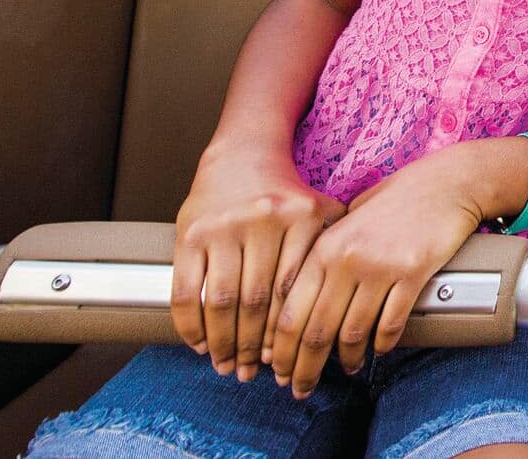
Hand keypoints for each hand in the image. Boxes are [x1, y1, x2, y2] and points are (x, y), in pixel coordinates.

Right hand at [171, 141, 344, 381]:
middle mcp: (263, 221)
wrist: (244, 153)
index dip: (286, 333)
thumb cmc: (287, 194)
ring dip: (221, 342)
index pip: (294, 291)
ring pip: (221, 301)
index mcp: (301, 218)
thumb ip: (333, 250)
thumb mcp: (320, 212)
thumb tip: (341, 312)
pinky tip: (199, 343)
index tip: (282, 360)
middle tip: (250, 374)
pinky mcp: (189, 232)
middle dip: (253, 346)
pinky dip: (190, 323)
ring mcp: (223, 226)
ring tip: (225, 365)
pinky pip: (186, 290)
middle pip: (257, 302)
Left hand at [269, 146, 488, 397]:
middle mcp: (346, 259)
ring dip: (346, 359)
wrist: (447, 182)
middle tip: (300, 389)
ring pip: (352, 333)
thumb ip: (324, 254)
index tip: (278, 371)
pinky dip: (381, 344)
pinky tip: (377, 350)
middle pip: (315, 331)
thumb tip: (301, 302)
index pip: (289, 312)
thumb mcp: (348, 218)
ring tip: (346, 368)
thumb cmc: (397, 198)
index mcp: (324, 246)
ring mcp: (380, 267)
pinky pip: (390, 323)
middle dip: (303, 368)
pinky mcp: (413, 274)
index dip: (280, 351)